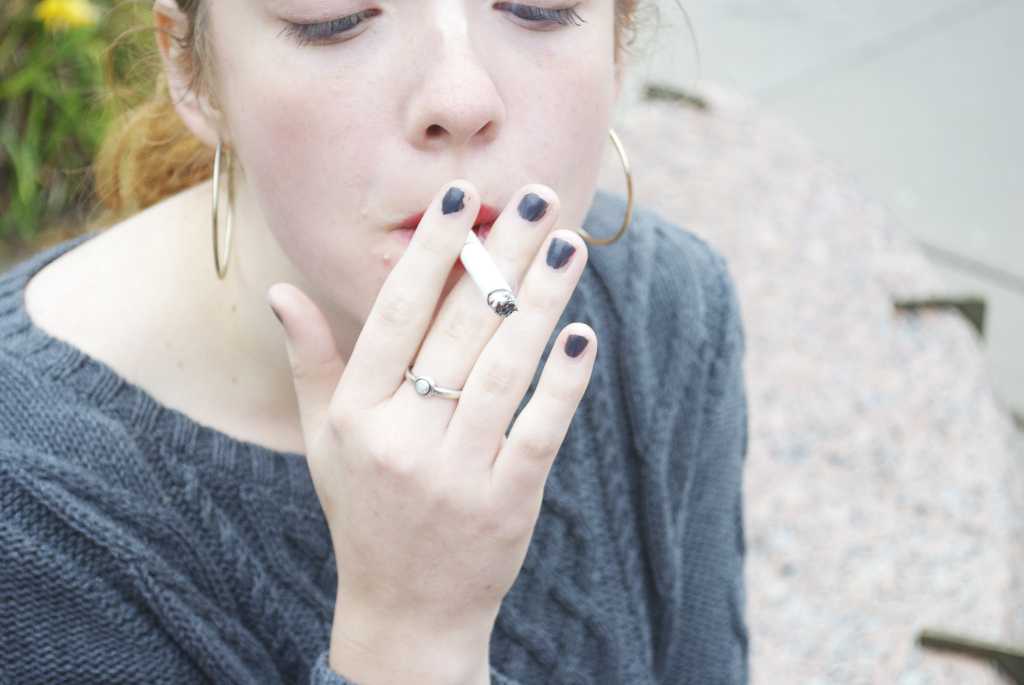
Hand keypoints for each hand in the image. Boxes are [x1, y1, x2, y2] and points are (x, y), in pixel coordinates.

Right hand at [267, 180, 595, 679]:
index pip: (395, 314)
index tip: (460, 196)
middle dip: (500, 255)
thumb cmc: (364, 509)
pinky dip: (563, 381)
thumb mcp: (324, 440)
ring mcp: (455, 472)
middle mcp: (400, 438)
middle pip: (458, 328)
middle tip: (536, 196)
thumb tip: (282, 291)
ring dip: (541, 302)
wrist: (407, 611)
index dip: (430, 251)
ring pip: (504, 368)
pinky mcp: (507, 502)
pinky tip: (582, 332)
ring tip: (569, 245)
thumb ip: (310, 362)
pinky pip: (540, 429)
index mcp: (355, 414)